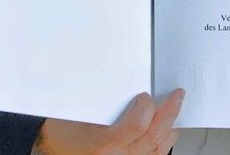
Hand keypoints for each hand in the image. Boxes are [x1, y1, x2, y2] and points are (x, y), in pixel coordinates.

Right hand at [32, 89, 183, 154]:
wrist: (52, 146)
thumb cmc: (63, 129)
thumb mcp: (81, 108)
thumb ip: (107, 98)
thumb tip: (128, 81)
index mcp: (103, 144)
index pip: (138, 126)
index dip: (147, 108)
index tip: (146, 95)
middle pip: (153, 137)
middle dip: (170, 113)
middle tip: (176, 96)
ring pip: (157, 149)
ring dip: (170, 128)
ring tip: (175, 111)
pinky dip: (163, 144)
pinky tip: (167, 132)